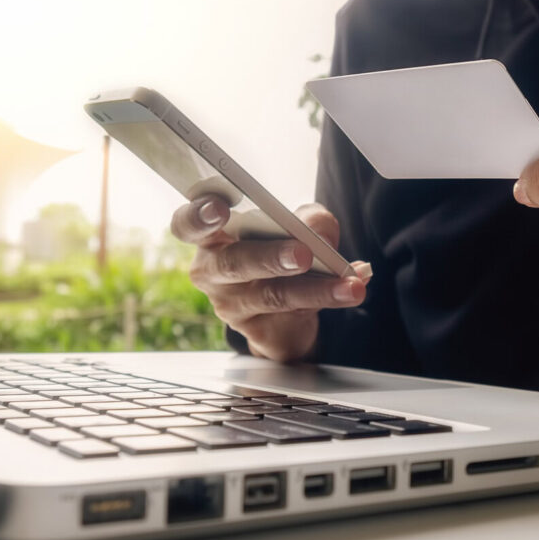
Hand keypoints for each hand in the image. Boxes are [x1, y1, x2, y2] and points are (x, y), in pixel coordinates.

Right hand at [171, 195, 369, 361]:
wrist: (285, 311)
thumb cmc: (278, 253)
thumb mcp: (295, 227)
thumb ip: (307, 219)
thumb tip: (319, 229)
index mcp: (210, 237)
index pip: (187, 225)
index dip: (197, 216)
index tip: (218, 208)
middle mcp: (212, 271)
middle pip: (234, 263)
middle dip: (270, 257)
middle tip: (302, 253)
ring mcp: (231, 305)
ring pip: (272, 294)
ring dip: (316, 287)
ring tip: (348, 282)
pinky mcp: (256, 331)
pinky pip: (293, 314)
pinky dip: (328, 298)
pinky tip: (351, 289)